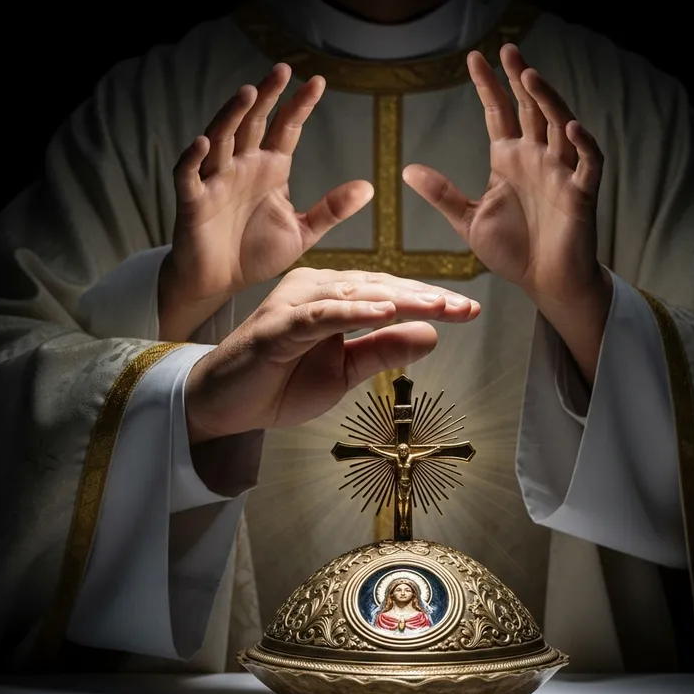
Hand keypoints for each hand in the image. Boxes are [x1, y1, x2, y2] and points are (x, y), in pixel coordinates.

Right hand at [159, 64, 372, 339]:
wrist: (221, 283)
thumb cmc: (256, 254)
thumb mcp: (302, 232)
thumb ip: (331, 209)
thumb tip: (369, 187)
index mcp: (270, 171)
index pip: (286, 130)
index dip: (299, 106)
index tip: (318, 82)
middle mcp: (242, 167)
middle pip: (253, 123)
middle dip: (267, 97)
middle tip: (282, 70)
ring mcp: (215, 182)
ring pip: (221, 139)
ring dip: (232, 115)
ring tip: (249, 93)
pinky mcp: (193, 202)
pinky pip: (189, 175)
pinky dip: (193, 158)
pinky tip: (204, 141)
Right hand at [184, 269, 479, 443]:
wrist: (225, 405)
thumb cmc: (280, 383)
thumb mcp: (345, 371)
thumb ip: (383, 350)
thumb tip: (431, 335)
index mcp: (332, 298)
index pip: (389, 294)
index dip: (429, 302)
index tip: (468, 311)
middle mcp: (314, 290)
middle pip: (379, 288)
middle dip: (424, 298)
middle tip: (465, 307)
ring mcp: (294, 305)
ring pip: (355, 295)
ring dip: (398, 299)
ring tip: (438, 305)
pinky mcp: (276, 326)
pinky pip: (320, 315)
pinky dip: (353, 312)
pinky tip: (385, 311)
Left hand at [403, 44, 606, 308]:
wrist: (545, 282)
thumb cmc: (512, 251)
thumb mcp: (469, 221)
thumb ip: (443, 194)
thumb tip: (408, 170)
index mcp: (509, 161)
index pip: (499, 113)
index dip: (489, 86)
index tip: (474, 58)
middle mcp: (536, 158)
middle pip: (530, 109)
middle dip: (520, 79)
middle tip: (508, 49)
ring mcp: (561, 173)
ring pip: (559, 125)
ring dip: (548, 100)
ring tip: (530, 77)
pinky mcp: (582, 193)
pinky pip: (588, 162)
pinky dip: (583, 143)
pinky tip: (569, 126)